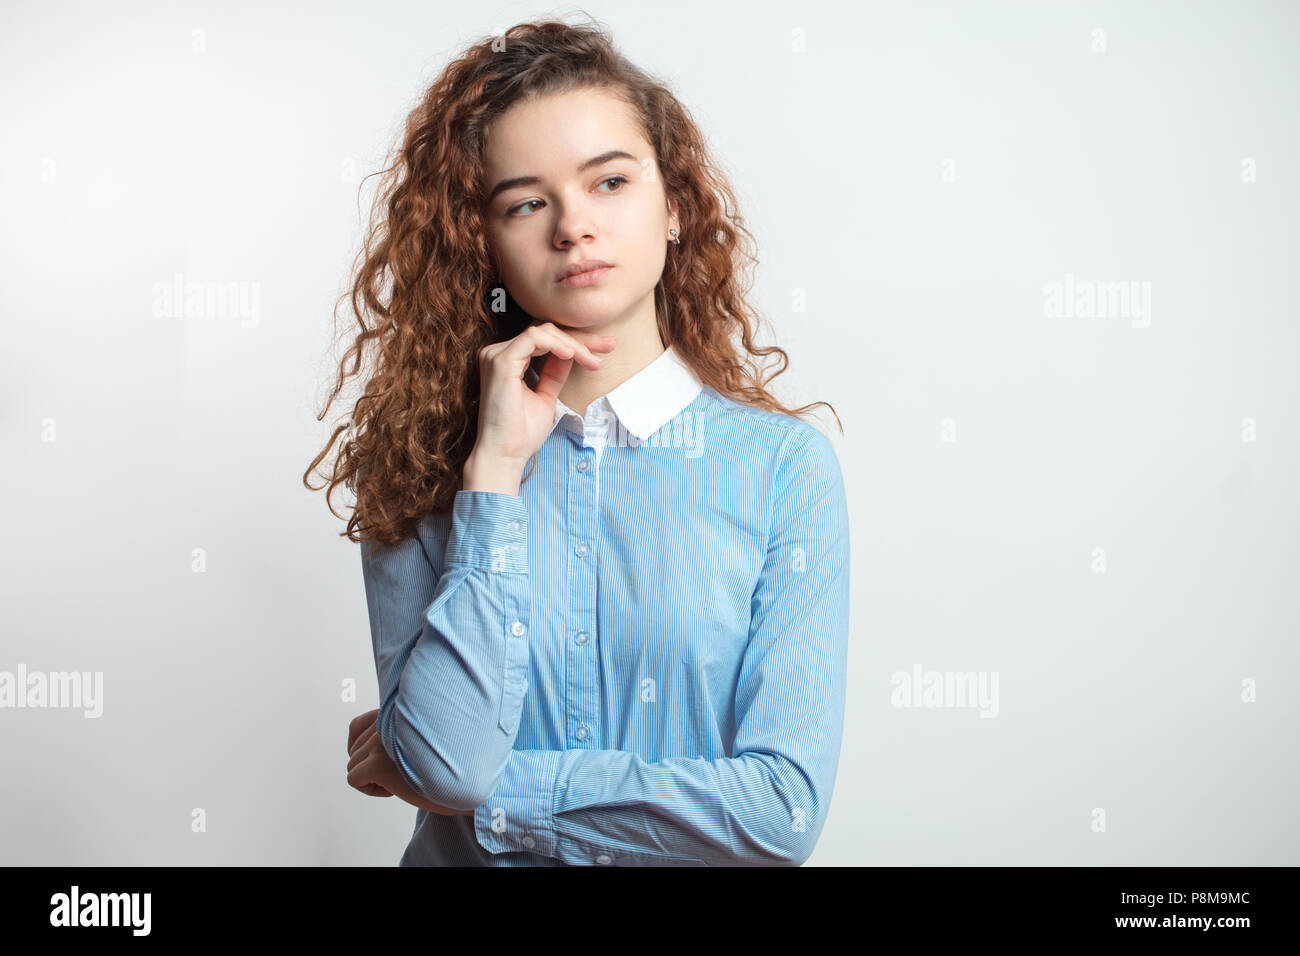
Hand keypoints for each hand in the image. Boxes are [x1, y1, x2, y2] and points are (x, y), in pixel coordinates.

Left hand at [346, 708, 472, 815]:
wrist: (466, 779)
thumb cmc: (450, 761)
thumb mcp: (422, 737)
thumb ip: (398, 732)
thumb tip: (372, 747)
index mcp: (397, 712)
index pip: (356, 726)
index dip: (363, 748)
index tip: (382, 761)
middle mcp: (386, 722)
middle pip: (354, 750)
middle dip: (372, 766)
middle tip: (400, 772)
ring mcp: (380, 742)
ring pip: (353, 766)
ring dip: (373, 778)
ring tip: (400, 779)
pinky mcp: (377, 764)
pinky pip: (354, 779)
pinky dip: (371, 789)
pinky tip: (394, 789)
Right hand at [471, 321, 616, 469]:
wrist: (505, 455)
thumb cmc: (521, 433)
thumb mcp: (546, 397)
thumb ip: (554, 373)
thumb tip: (572, 354)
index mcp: (507, 360)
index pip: (545, 339)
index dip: (576, 342)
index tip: (603, 351)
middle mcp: (497, 353)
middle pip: (546, 331)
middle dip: (581, 338)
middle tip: (609, 346)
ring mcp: (496, 355)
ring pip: (543, 332)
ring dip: (574, 344)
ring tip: (593, 360)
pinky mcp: (501, 362)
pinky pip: (534, 338)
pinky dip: (556, 343)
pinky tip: (572, 355)